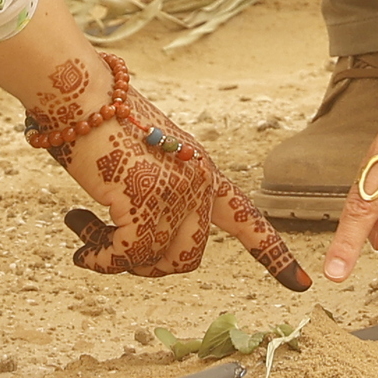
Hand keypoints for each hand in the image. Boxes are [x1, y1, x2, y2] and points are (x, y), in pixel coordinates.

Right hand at [25, 52, 308, 291]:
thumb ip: (156, 195)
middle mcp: (198, 182)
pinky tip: (75, 224)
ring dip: (112, 256)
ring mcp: (175, 192)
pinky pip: (123, 256)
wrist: (81, 92)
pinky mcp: (144, 202)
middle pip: (188, 257)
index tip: (302, 285)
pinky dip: (96, 254)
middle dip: (146, 263)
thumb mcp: (145, 158)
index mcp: (203, 169)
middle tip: (107, 246)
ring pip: (153, 261)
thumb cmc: (102, 121)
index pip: (246, 217)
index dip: (272, 254)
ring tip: (83, 228)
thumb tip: (137, 250)